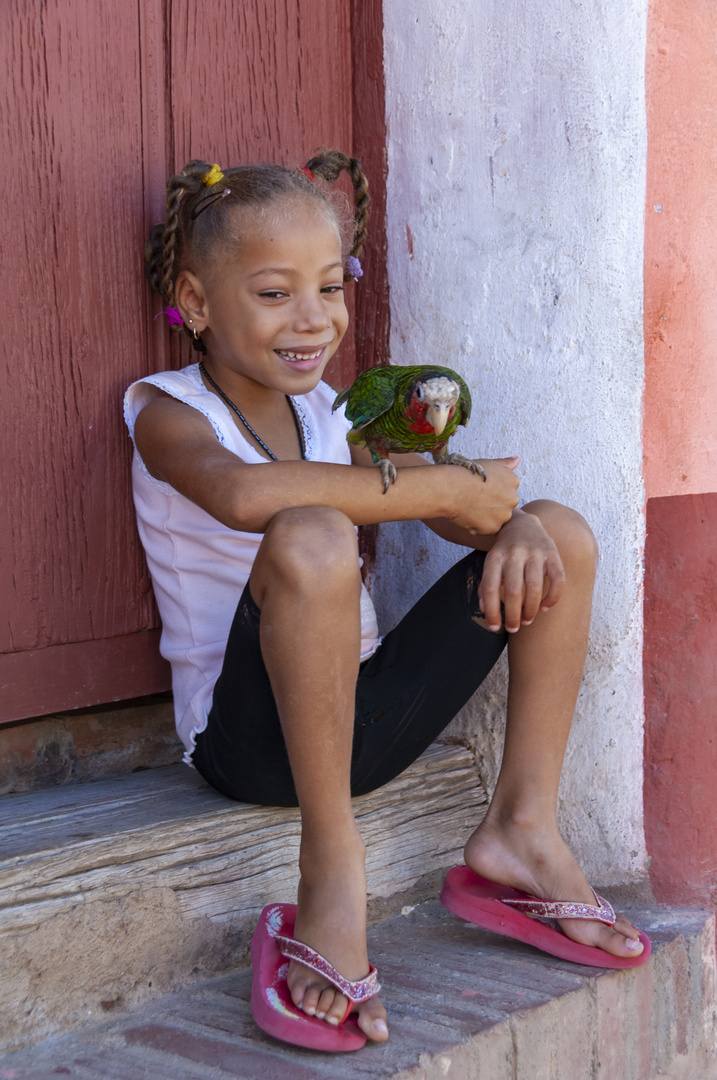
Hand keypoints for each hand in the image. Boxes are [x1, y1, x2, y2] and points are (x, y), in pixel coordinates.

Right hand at [446, 457, 520, 535]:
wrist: (449, 488)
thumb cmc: (464, 473)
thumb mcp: (486, 463)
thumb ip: (504, 464)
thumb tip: (517, 459)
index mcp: (513, 480)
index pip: (506, 490)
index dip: (491, 490)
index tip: (479, 488)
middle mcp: (513, 498)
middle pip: (504, 505)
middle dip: (492, 504)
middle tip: (474, 498)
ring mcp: (504, 515)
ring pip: (497, 519)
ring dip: (486, 516)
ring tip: (470, 506)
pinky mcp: (493, 528)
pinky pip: (487, 529)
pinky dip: (478, 525)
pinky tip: (467, 515)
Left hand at [478, 508, 565, 631]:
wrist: (523, 525)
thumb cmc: (504, 552)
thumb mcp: (491, 563)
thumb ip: (486, 585)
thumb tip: (485, 610)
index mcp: (495, 556)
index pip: (489, 588)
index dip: (491, 611)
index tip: (494, 627)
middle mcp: (515, 553)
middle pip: (513, 590)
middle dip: (513, 615)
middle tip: (513, 628)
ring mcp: (536, 552)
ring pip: (534, 587)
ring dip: (531, 609)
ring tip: (527, 620)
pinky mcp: (553, 554)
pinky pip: (558, 580)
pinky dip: (553, 597)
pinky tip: (545, 608)